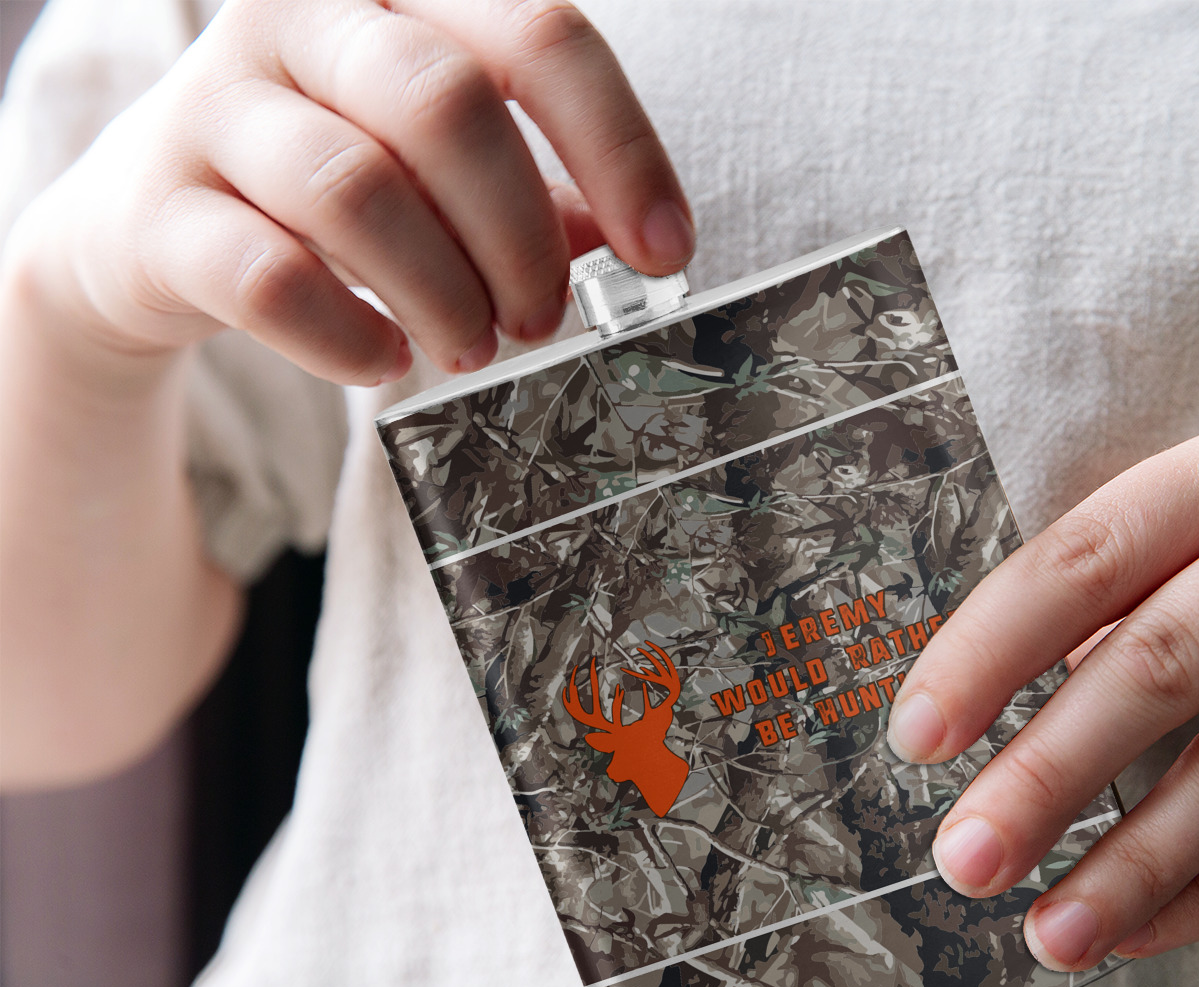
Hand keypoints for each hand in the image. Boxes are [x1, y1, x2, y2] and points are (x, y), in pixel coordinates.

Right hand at [6, 0, 691, 383]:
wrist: (152, 231)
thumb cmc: (334, 188)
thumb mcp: (443, 168)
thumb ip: (536, 187)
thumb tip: (634, 244)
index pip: (537, 33)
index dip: (618, 148)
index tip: (666, 253)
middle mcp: (297, 19)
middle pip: (445, 105)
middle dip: (519, 236)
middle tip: (542, 318)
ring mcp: (213, 105)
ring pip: (355, 188)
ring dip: (442, 293)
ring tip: (470, 346)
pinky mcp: (155, 209)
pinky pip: (266, 276)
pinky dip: (346, 335)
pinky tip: (381, 360)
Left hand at [886, 409, 1198, 970]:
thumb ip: (1120, 594)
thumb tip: (982, 700)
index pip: (1085, 557)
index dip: (988, 651)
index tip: (918, 735)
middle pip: (1159, 663)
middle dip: (1046, 775)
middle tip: (966, 855)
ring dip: (1129, 866)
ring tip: (1048, 928)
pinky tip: (1138, 926)